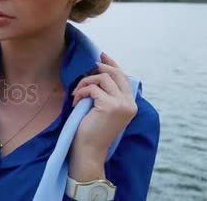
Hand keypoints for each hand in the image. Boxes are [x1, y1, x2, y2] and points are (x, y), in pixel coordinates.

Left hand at [69, 53, 137, 179]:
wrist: (88, 150)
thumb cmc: (91, 130)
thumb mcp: (102, 108)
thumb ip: (106, 93)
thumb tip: (98, 70)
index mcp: (130, 104)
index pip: (123, 77)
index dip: (112, 64)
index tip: (101, 54)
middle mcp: (129, 104)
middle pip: (115, 74)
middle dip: (97, 69)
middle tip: (84, 72)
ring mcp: (122, 105)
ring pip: (102, 78)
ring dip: (85, 82)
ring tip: (77, 94)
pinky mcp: (110, 106)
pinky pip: (92, 88)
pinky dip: (81, 92)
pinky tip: (75, 101)